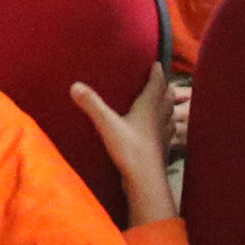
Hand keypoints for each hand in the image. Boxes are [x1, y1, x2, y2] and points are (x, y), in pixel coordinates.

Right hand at [71, 63, 179, 227]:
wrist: (146, 180)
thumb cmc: (130, 149)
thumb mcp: (107, 124)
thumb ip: (92, 104)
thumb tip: (75, 85)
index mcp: (149, 108)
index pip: (156, 85)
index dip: (157, 74)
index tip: (157, 64)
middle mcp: (159, 118)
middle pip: (166, 99)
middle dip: (165, 88)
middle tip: (163, 81)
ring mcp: (163, 135)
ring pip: (169, 116)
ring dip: (169, 107)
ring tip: (166, 103)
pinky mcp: (162, 150)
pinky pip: (168, 133)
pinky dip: (167, 127)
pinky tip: (161, 132)